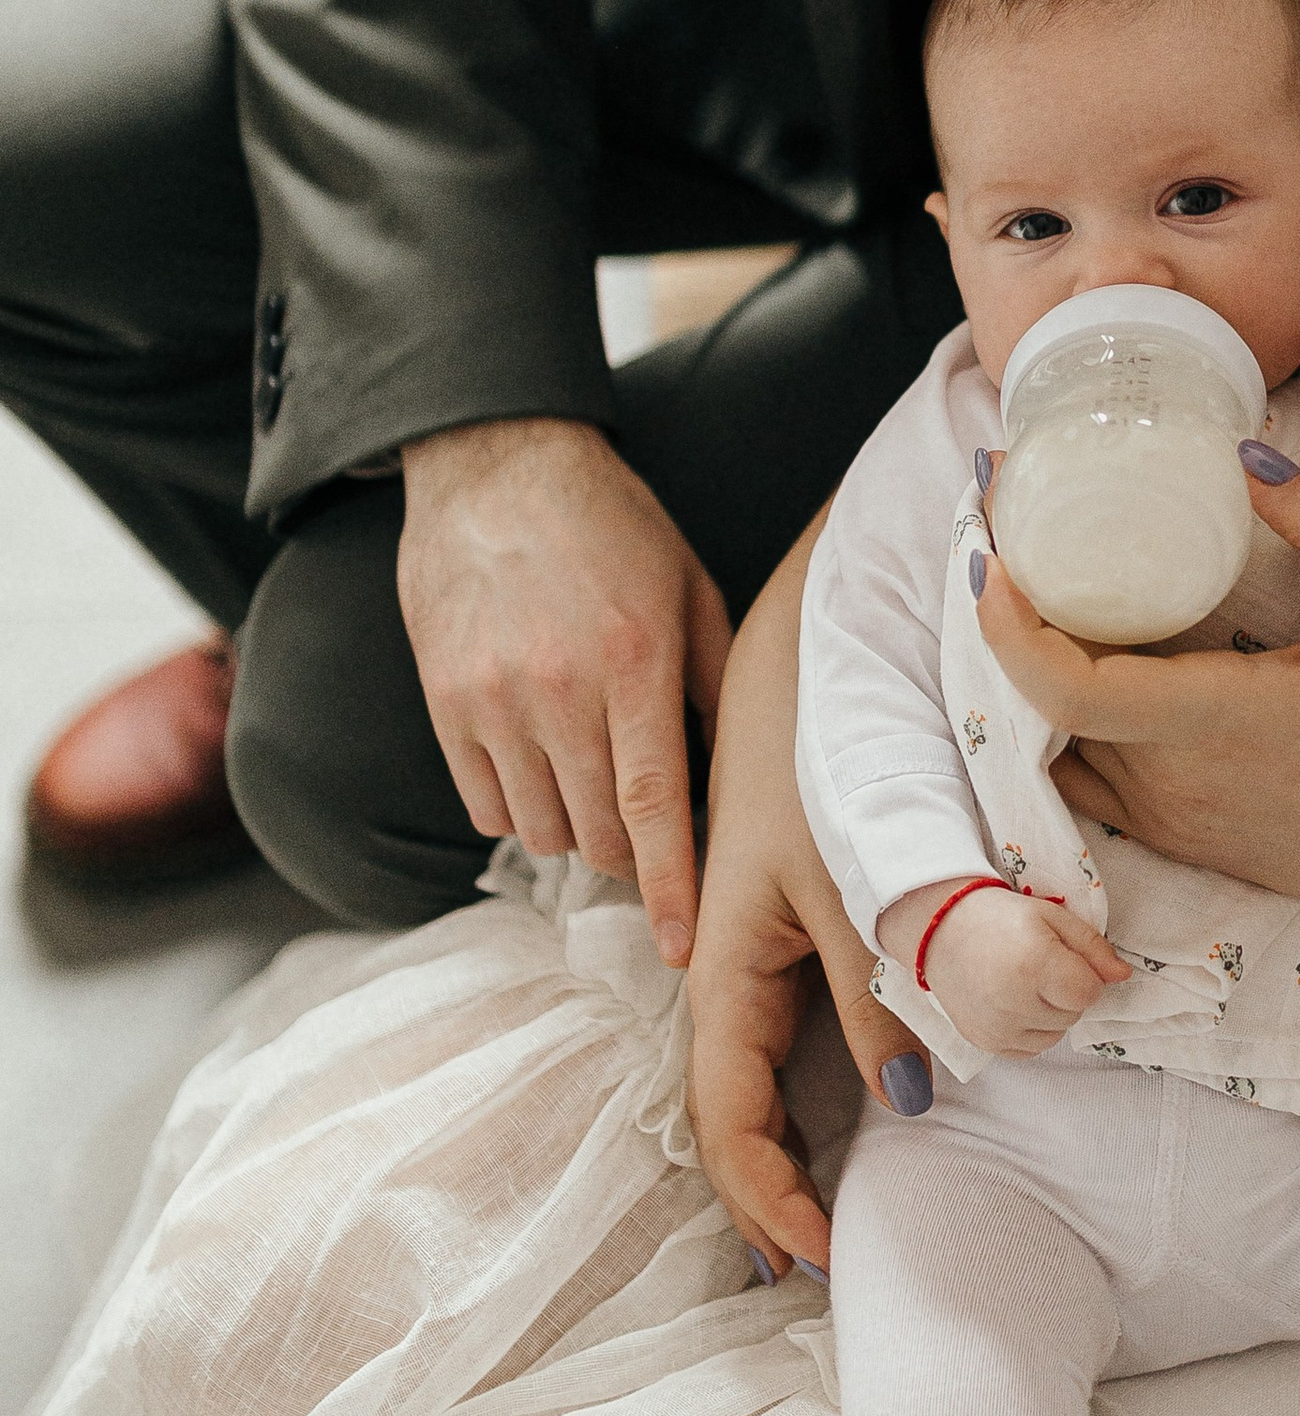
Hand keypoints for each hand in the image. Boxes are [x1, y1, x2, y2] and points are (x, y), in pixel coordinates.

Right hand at [399, 416, 729, 963]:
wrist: (497, 465)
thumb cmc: (614, 527)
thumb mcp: (691, 590)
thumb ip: (716, 684)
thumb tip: (738, 781)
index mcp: (633, 662)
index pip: (656, 805)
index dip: (671, 887)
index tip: (682, 950)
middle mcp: (558, 690)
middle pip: (596, 834)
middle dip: (631, 860)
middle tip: (650, 845)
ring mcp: (491, 699)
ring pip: (540, 830)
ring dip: (576, 835)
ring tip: (596, 793)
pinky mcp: (444, 701)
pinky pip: (484, 803)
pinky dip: (519, 811)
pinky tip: (542, 773)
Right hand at [686, 515, 933, 1279]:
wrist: (828, 615)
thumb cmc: (828, 735)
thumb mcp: (859, 869)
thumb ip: (885, 982)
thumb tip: (909, 1101)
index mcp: (727, 960)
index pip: (724, 1116)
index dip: (764, 1200)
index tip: (821, 1264)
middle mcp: (740, 957)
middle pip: (741, 1103)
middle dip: (779, 1189)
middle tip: (832, 1263)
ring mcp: (774, 929)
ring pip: (783, 1059)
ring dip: (812, 1135)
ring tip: (853, 1203)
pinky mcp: (817, 896)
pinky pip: (823, 1006)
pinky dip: (856, 1063)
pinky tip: (895, 1084)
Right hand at [883, 878, 1129, 1057]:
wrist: (940, 930)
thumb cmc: (1000, 917)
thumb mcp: (1052, 917)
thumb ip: (1092, 948)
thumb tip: (1123, 976)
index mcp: (1035, 965)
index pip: (1089, 993)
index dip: (1084, 975)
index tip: (1063, 958)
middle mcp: (1014, 1003)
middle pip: (1073, 1015)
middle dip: (1065, 993)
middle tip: (1038, 965)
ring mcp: (997, 1028)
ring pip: (1054, 1036)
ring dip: (1049, 1014)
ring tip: (1023, 983)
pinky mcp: (985, 1043)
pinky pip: (1029, 1049)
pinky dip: (1029, 1029)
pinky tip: (1012, 1002)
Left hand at [977, 455, 1299, 930]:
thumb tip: (1246, 455)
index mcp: (1216, 720)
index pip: (1070, 685)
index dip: (1011, 625)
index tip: (997, 560)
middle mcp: (1174, 779)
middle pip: (1047, 703)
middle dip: (1015, 624)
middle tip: (1010, 547)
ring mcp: (1168, 818)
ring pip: (1060, 745)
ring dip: (1041, 676)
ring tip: (1040, 598)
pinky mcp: (1174, 838)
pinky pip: (1088, 778)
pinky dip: (1067, 726)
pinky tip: (1085, 668)